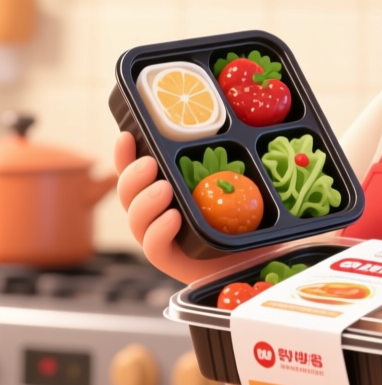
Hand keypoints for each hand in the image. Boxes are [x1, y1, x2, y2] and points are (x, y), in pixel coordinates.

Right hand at [113, 132, 252, 282]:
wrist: (253, 255)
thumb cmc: (241, 215)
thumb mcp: (234, 184)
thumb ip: (226, 160)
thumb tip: (235, 125)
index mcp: (162, 188)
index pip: (134, 170)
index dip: (125, 154)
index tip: (127, 136)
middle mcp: (154, 211)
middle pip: (128, 194)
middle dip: (133, 176)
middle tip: (149, 164)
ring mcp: (159, 236)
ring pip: (136, 220)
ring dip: (145, 202)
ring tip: (164, 189)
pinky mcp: (170, 260)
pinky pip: (154, 248)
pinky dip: (159, 231)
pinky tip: (173, 218)